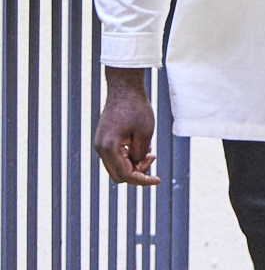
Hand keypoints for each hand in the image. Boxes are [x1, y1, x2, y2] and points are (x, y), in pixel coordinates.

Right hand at [94, 68, 158, 185]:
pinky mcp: (104, 139)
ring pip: (117, 167)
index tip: (158, 180)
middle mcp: (100, 148)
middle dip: (137, 173)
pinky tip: (141, 144)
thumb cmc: (136, 108)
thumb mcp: (145, 134)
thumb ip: (140, 155)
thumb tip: (136, 167)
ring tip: (148, 149)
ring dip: (133, 164)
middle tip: (151, 156)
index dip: (143, 181)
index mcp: (109, 148)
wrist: (124, 88)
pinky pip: (116, 156)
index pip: (126, 175)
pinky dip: (129, 156)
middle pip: (119, 175)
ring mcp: (100, 144)